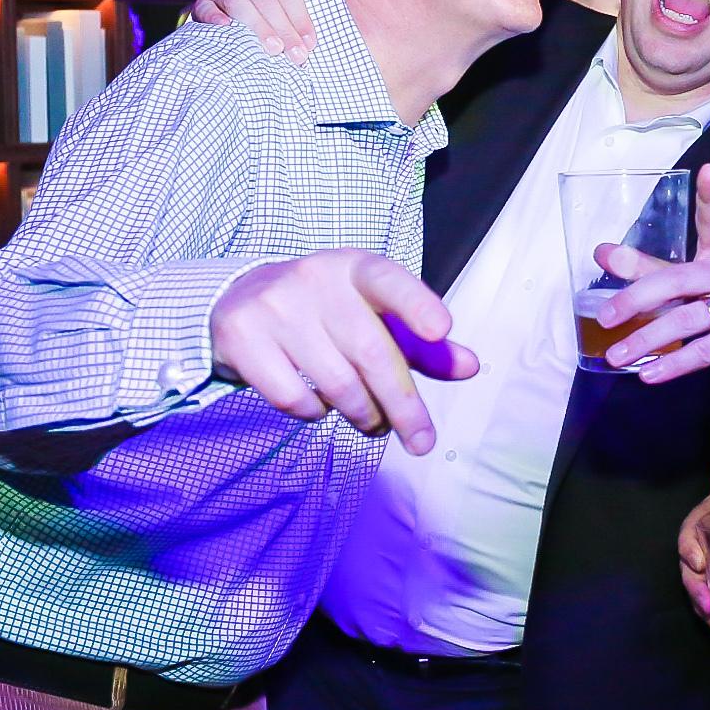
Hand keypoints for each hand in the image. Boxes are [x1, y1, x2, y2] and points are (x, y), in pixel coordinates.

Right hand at [190, 0, 325, 62]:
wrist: (239, 2)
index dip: (300, 17)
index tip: (311, 42)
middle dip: (284, 29)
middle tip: (297, 54)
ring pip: (239, 3)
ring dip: (259, 27)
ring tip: (274, 49)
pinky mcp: (205, 0)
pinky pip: (207, 8)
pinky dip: (215, 18)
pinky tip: (227, 29)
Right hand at [210, 249, 478, 453]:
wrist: (240, 299)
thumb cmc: (326, 312)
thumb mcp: (373, 316)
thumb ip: (421, 344)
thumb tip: (469, 366)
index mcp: (355, 268)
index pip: (389, 280)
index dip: (416, 305)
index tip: (441, 330)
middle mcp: (315, 279)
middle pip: (371, 352)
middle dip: (403, 405)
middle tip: (422, 441)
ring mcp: (274, 306)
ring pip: (336, 382)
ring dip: (362, 414)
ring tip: (370, 421)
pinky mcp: (241, 336)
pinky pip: (291, 396)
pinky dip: (314, 414)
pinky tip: (319, 406)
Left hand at [595, 164, 709, 391]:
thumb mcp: (697, 281)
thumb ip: (649, 269)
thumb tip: (603, 252)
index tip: (707, 170)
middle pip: (679, 279)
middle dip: (637, 298)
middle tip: (605, 317)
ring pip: (689, 319)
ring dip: (648, 338)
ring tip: (616, 355)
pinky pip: (706, 350)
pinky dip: (674, 363)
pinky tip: (649, 372)